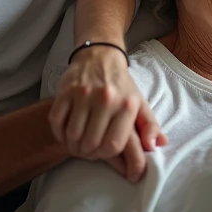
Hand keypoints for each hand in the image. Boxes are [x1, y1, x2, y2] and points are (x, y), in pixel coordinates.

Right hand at [49, 46, 166, 181]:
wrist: (100, 56)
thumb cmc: (121, 85)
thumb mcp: (140, 103)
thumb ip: (150, 126)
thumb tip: (155, 146)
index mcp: (126, 104)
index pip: (113, 144)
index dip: (104, 154)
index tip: (101, 153)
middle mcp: (105, 99)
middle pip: (91, 142)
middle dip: (87, 153)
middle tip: (86, 151)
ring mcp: (83, 94)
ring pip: (73, 134)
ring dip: (72, 145)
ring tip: (76, 145)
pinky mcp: (65, 91)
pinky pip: (57, 121)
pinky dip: (58, 133)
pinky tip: (64, 133)